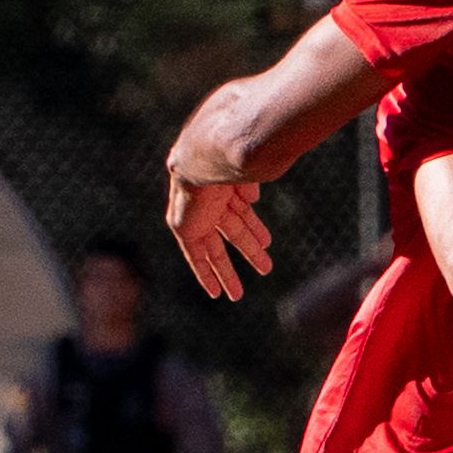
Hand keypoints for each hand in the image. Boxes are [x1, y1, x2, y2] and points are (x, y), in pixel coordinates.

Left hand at [166, 170, 270, 301]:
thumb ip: (248, 186)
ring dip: (229, 271)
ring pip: (216, 249)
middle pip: (234, 231)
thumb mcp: (247, 174)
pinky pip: (195, 256)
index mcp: (228, 186)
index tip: (266, 242)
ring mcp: (198, 215)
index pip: (243, 212)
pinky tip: (215, 293)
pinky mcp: (185, 228)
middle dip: (250, 250)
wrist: (203, 158)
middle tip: (266, 268)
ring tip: (239, 294)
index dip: (254, 228)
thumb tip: (251, 200)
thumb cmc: (230, 159)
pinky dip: (204, 273)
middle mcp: (212, 201)